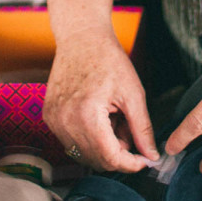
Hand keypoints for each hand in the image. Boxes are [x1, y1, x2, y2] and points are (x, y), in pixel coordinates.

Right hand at [43, 27, 158, 172]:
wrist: (82, 37)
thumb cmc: (108, 59)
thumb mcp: (133, 93)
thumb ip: (142, 129)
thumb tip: (152, 156)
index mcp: (87, 116)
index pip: (110, 158)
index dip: (131, 164)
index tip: (144, 159)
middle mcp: (65, 122)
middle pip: (96, 160)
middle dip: (118, 152)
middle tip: (128, 128)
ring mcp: (54, 121)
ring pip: (84, 153)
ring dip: (103, 146)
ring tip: (113, 118)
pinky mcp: (49, 117)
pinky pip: (71, 141)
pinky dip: (89, 136)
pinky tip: (98, 115)